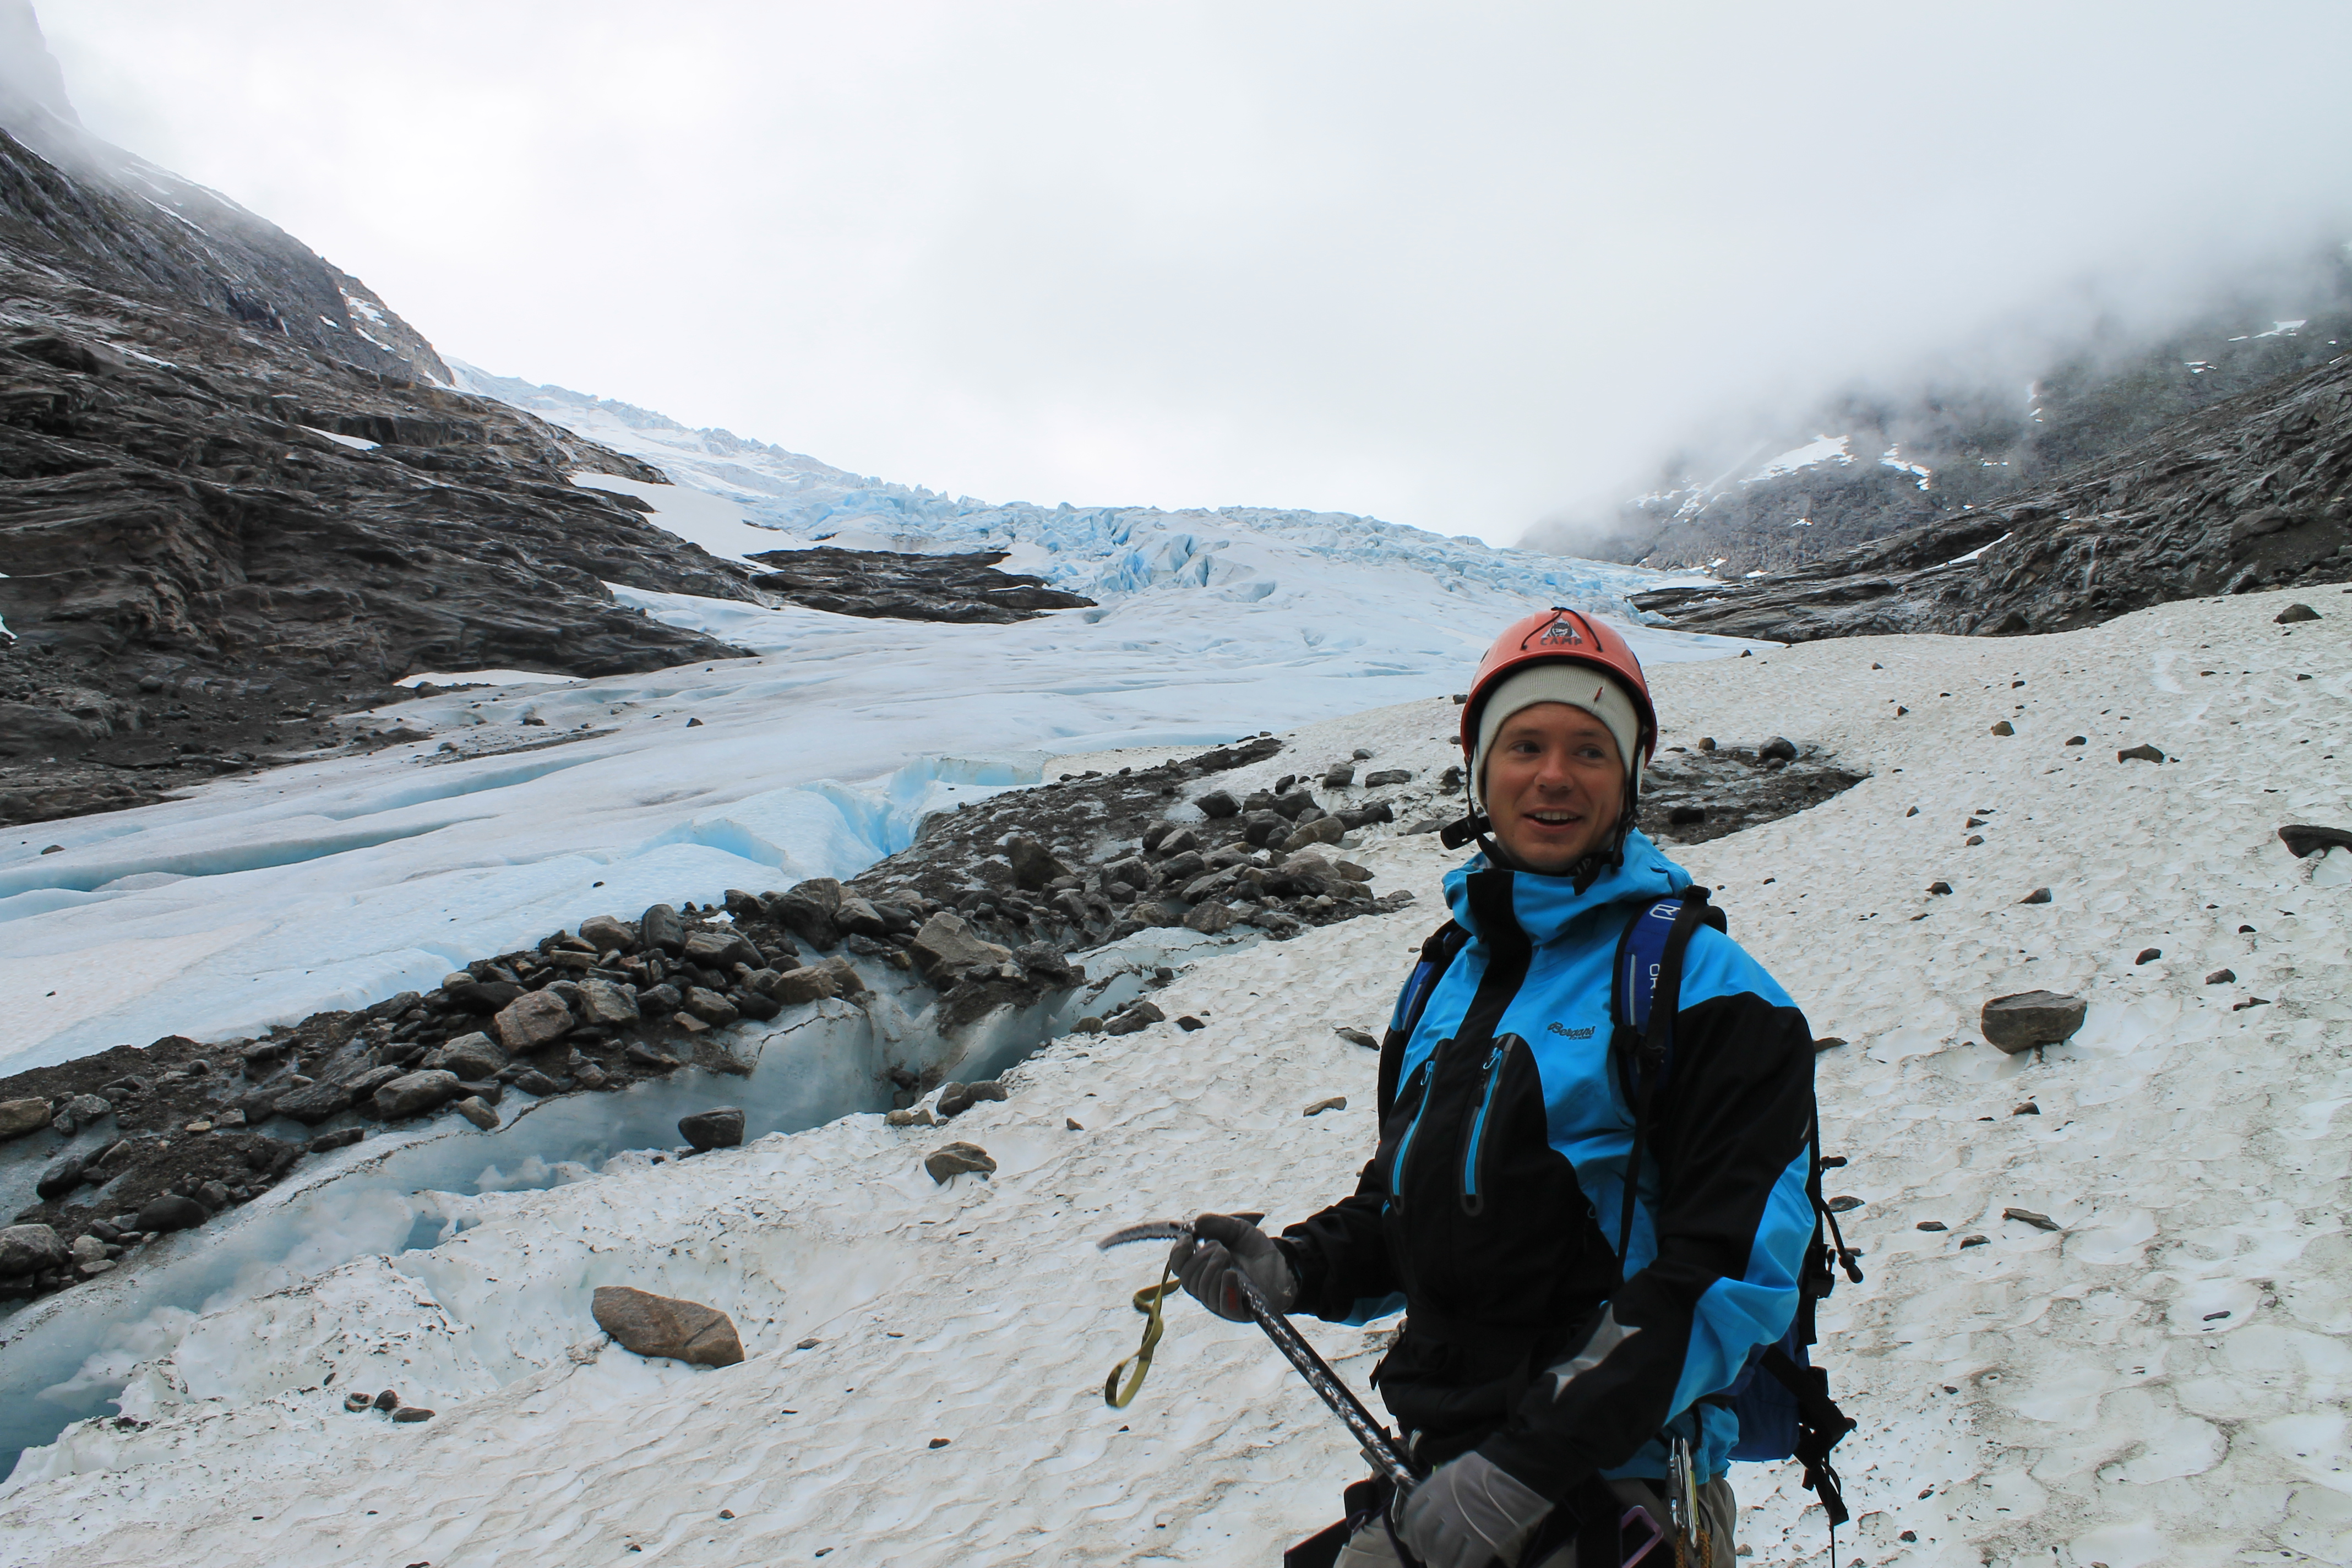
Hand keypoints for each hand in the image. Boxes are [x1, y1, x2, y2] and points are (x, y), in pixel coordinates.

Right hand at [1169, 1212, 1296, 1321]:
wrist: (1282, 1265)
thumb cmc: (1255, 1250)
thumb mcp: (1237, 1229)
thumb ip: (1218, 1224)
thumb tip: (1197, 1222)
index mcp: (1201, 1268)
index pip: (1178, 1266)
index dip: (1178, 1253)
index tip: (1187, 1240)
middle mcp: (1206, 1287)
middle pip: (1187, 1279)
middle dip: (1201, 1258)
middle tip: (1221, 1248)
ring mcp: (1220, 1301)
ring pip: (1203, 1290)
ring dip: (1214, 1268)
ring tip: (1229, 1257)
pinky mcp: (1237, 1311)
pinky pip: (1224, 1305)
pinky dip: (1225, 1288)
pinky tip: (1230, 1274)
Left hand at [1395, 1451, 1552, 1567]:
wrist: (1517, 1471)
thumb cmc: (1489, 1468)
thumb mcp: (1456, 1470)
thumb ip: (1442, 1488)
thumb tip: (1435, 1506)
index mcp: (1436, 1486)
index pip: (1412, 1511)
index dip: (1409, 1530)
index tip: (1411, 1541)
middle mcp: (1443, 1506)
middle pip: (1424, 1534)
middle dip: (1421, 1548)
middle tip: (1424, 1558)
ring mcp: (1462, 1524)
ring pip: (1441, 1551)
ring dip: (1440, 1561)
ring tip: (1443, 1564)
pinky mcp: (1482, 1540)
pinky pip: (1465, 1562)